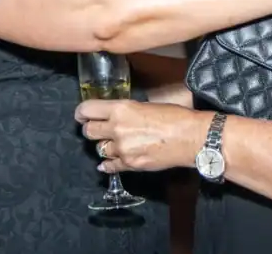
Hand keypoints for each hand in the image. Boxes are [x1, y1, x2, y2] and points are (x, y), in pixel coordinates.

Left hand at [75, 100, 208, 173]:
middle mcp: (117, 128)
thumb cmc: (174, 116)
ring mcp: (122, 149)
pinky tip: (109, 162)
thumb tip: (116, 115)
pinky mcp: (130, 164)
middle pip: (88, 131)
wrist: (190, 137)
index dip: (82, 113)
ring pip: (99, 149)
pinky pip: (110, 166)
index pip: (87, 110)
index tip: (82, 115)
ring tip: (114, 143)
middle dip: (91, 129)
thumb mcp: (145, 105)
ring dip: (105, 146)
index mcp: (121, 109)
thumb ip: (126, 111)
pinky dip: (108, 164)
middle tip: (98, 129)